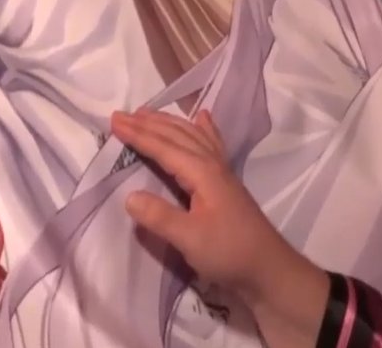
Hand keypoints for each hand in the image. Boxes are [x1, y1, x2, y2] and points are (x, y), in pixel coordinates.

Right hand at [111, 109, 328, 344]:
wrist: (268, 268)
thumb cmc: (229, 252)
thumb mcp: (190, 239)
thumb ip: (160, 217)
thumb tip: (128, 196)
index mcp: (202, 172)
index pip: (164, 147)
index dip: (138, 134)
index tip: (114, 121)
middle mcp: (213, 165)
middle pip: (178, 135)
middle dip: (149, 123)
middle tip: (122, 114)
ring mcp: (222, 172)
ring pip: (193, 136)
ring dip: (169, 123)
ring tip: (149, 113)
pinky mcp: (226, 182)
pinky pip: (211, 144)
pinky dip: (203, 129)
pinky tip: (203, 119)